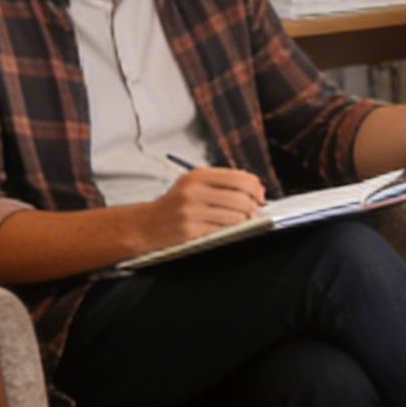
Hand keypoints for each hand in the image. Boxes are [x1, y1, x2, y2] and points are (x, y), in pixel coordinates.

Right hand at [144, 164, 270, 244]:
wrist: (145, 224)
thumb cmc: (175, 204)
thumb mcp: (193, 184)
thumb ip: (223, 182)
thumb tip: (257, 188)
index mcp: (197, 176)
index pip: (239, 177)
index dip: (256, 188)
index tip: (260, 195)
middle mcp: (193, 191)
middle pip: (241, 198)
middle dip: (253, 206)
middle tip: (253, 211)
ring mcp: (191, 212)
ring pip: (236, 216)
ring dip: (244, 220)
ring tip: (239, 220)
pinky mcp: (190, 230)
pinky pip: (223, 230)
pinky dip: (230, 230)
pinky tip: (225, 228)